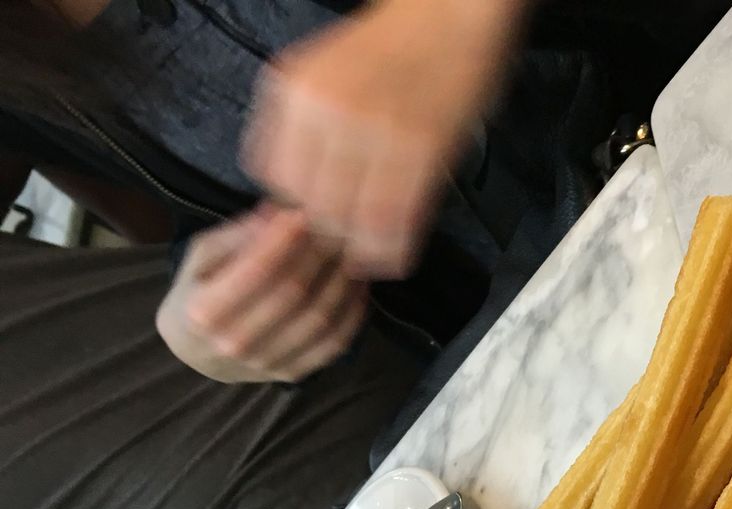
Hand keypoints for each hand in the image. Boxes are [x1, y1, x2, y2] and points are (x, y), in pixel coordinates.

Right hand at [156, 206, 369, 383]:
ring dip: (342, 280)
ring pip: (319, 318)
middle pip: (293, 294)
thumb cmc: (199, 291)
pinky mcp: (292, 373)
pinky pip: (335, 342)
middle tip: (335, 227)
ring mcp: (266, 363)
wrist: (197, 351)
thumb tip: (279, 213)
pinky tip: (357, 283)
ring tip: (349, 251)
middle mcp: (234, 343)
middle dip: (319, 255)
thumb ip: (237, 235)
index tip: (302, 213)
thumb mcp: (202, 256)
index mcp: (204, 312)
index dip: (284, 241)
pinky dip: (353, 310)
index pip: (256, 272)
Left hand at [243, 0, 520, 277]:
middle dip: (327, 233)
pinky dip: (393, 248)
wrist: (452, 10)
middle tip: (344, 245)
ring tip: (370, 257)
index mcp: (295, 89)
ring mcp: (373, 131)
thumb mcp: (324, 70)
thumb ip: (304, 123)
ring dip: (360, 248)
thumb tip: (296, 189)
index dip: (293, 210)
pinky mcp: (419, 150)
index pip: (275, 177)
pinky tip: (396, 255)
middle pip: (310, 203)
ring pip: (350, 218)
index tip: (312, 222)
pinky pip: (395, 219)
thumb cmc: (398, 41)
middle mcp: (326, 110)